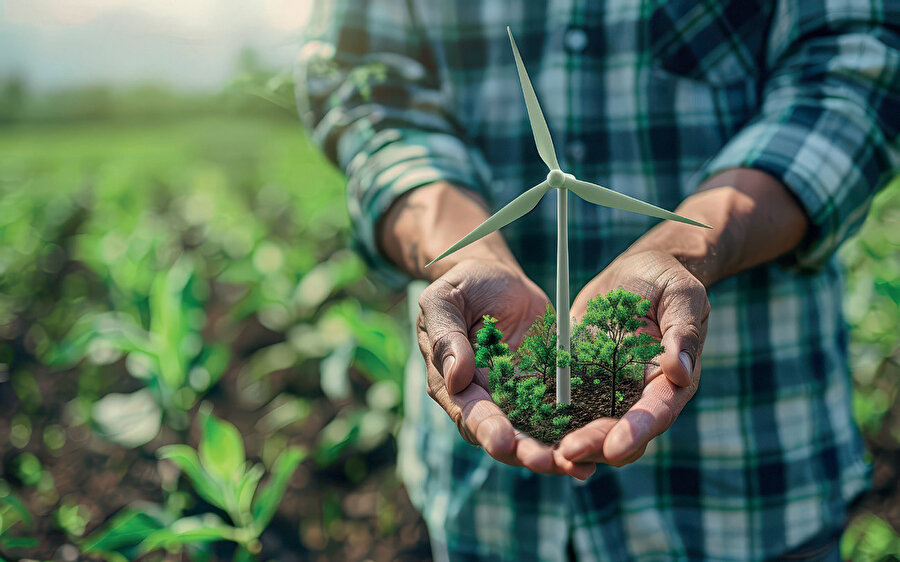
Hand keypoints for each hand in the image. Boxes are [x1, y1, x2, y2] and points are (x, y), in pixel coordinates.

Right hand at [416, 258, 595, 478]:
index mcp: (453, 384)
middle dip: (526, 452)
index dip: (485, 429)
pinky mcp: (545, 389)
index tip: (502, 441)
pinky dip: (577, 433)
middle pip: (505, 437)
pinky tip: (600, 447)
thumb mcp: (444, 301)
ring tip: (580, 467)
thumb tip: (455, 376)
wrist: (496, 278)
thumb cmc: (463, 286)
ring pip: (535, 435)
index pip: (468, 413)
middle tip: (549, 462)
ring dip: (556, 454)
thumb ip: (446, 335)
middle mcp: (485, 401)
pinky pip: (561, 416)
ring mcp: (517, 399)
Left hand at [555, 250, 709, 467]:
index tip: (615, 448)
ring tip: (544, 452)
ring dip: (569, 442)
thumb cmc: (666, 280)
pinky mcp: (579, 380)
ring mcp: (607, 391)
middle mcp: (638, 395)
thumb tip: (678, 371)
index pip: (656, 413)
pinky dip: (546, 419)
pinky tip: (523, 426)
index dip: (636, 432)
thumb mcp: (681, 296)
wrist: (634, 272)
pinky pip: (562, 405)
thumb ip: (682, 332)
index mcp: (670, 382)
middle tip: (567, 452)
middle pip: (619, 432)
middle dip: (595, 446)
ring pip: (589, 428)